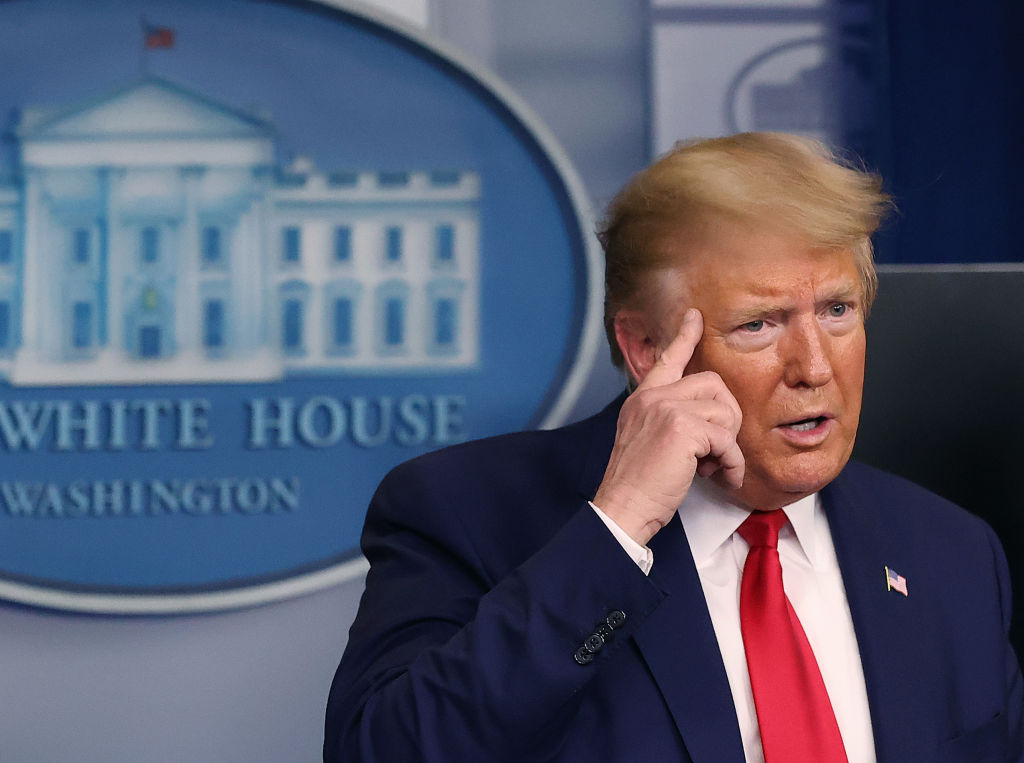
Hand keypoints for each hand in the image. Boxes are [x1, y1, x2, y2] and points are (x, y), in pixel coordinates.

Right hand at [593, 309, 743, 545]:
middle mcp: (652, 397)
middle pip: (714, 384)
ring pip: (725, 412)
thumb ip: (671, 422)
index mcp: (642, 399)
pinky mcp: (682, 428)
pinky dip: (731, 463)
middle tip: (715, 450)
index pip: (667, 359)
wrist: (624, 507)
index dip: (684, 336)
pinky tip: (719, 477)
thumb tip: (711, 423)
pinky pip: (727, 440)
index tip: (694, 317)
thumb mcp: (648, 441)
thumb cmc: (639, 484)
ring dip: (728, 445)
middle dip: (726, 419)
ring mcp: (666, 409)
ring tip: (712, 466)